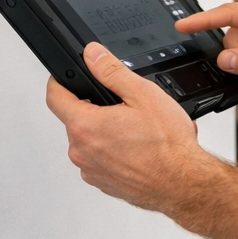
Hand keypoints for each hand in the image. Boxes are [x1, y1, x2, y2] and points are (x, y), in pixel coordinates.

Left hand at [45, 42, 220, 211]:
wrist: (183, 183)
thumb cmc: (167, 146)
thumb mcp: (142, 94)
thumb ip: (111, 71)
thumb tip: (92, 55)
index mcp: (86, 126)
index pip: (54, 97)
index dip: (59, 82)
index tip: (65, 78)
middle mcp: (82, 151)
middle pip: (75, 119)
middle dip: (94, 109)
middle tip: (122, 107)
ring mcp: (91, 170)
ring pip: (89, 141)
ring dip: (105, 132)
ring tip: (136, 131)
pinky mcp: (103, 183)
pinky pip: (100, 160)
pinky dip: (113, 152)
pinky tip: (137, 149)